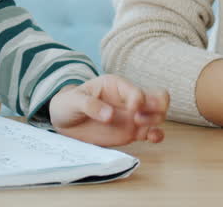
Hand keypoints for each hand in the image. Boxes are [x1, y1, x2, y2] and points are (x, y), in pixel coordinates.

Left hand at [48, 74, 169, 146]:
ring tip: (142, 130)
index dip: (139, 99)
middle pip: (157, 97)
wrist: (64, 123)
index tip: (132, 109)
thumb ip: (90, 105)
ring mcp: (132, 116)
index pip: (136, 90)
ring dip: (156, 121)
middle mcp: (128, 99)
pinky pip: (151, 132)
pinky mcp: (132, 132)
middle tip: (139, 118)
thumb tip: (109, 115)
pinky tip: (152, 138)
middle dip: (156, 107)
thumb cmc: (68, 104)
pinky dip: (156, 135)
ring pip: (158, 115)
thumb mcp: (74, 101)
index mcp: (116, 85)